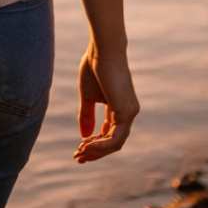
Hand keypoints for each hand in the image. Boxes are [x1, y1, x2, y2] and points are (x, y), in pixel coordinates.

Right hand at [74, 38, 138, 162]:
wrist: (103, 50)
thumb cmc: (94, 67)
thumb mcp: (87, 96)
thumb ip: (86, 115)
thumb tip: (84, 136)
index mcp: (119, 108)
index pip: (109, 134)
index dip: (94, 144)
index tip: (78, 149)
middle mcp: (128, 112)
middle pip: (113, 142)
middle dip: (95, 152)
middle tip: (77, 157)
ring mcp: (129, 112)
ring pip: (115, 143)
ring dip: (97, 151)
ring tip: (79, 152)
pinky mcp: (126, 111)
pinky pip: (115, 137)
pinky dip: (101, 145)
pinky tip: (86, 145)